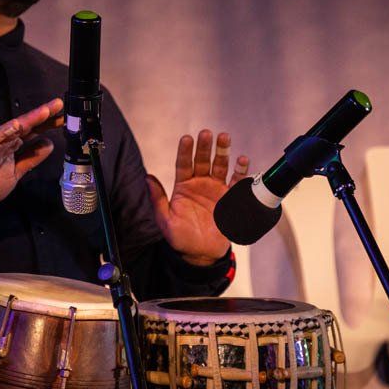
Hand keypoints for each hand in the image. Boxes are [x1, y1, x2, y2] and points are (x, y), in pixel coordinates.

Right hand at [0, 98, 63, 230]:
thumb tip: (48, 145)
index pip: (33, 131)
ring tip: (45, 111)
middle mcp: (4, 141)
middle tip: (59, 105)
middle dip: (43, 114)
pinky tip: (17, 124)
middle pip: (27, 124)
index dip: (48, 124)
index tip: (64, 117)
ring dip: (29, 118)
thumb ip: (31, 159)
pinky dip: (6, 130)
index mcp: (12, 146)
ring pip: (14, 127)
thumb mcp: (16, 173)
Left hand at [147, 130, 249, 265]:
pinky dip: (240, 171)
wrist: (201, 254)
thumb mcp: (165, 219)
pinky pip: (237, 182)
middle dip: (205, 146)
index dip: (185, 151)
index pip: (183, 164)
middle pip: (202, 160)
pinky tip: (242, 160)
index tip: (186, 138)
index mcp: (183, 186)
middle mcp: (200, 184)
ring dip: (222, 151)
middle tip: (206, 133)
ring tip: (224, 138)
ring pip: (220, 166)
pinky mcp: (230, 199)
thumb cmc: (180, 238)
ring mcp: (216, 189)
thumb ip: (157, 198)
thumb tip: (147, 178)